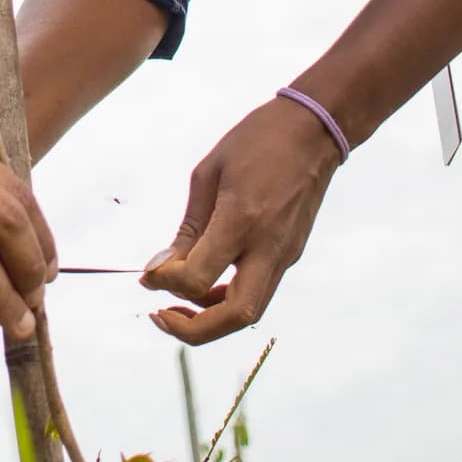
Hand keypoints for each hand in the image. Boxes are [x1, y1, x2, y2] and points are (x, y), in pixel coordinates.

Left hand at [139, 95, 341, 344]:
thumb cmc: (257, 140)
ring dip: (211, 318)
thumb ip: (188, 227)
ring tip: (178, 304)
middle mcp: (268, 247)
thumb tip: (163, 266)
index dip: (166, 283)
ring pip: (250, 310)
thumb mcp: (208, 174)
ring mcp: (285, 255)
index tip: (147, 274)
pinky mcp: (290, 254)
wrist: (314, 131)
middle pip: (236, 317)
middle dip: (194, 330)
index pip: (198, 277)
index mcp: (242, 220)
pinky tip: (206, 282)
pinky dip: (227, 297)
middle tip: (161, 317)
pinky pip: (258, 289)